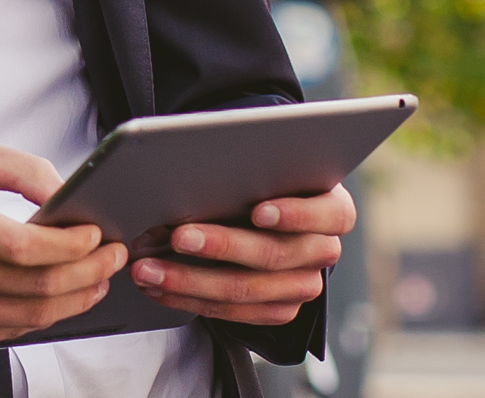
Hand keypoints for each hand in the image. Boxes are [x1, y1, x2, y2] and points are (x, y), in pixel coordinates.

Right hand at [0, 134, 128, 348]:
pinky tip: (60, 294)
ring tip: (97, 277)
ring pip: (28, 316)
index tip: (98, 234)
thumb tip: (69, 194)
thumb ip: (20, 166)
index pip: (22, 246)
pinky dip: (43, 314)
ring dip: (75, 299)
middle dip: (88, 273)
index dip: (71, 245)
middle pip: (34, 286)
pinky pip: (8, 330)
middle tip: (113, 257)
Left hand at [130, 185, 355, 326]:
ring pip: (247, 290)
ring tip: (150, 269)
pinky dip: (189, 299)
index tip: (257, 211)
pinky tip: (158, 287)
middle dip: (220, 245)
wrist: (275, 219)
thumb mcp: (270, 171)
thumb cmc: (267, 184)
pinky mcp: (279, 310)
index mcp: (334, 210)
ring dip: (190, 280)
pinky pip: (233, 313)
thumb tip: (198, 175)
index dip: (293, 213)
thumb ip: (251, 173)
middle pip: (274, 254)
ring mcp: (303, 285)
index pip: (327, 213)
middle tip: (178, 236)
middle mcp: (323, 251)